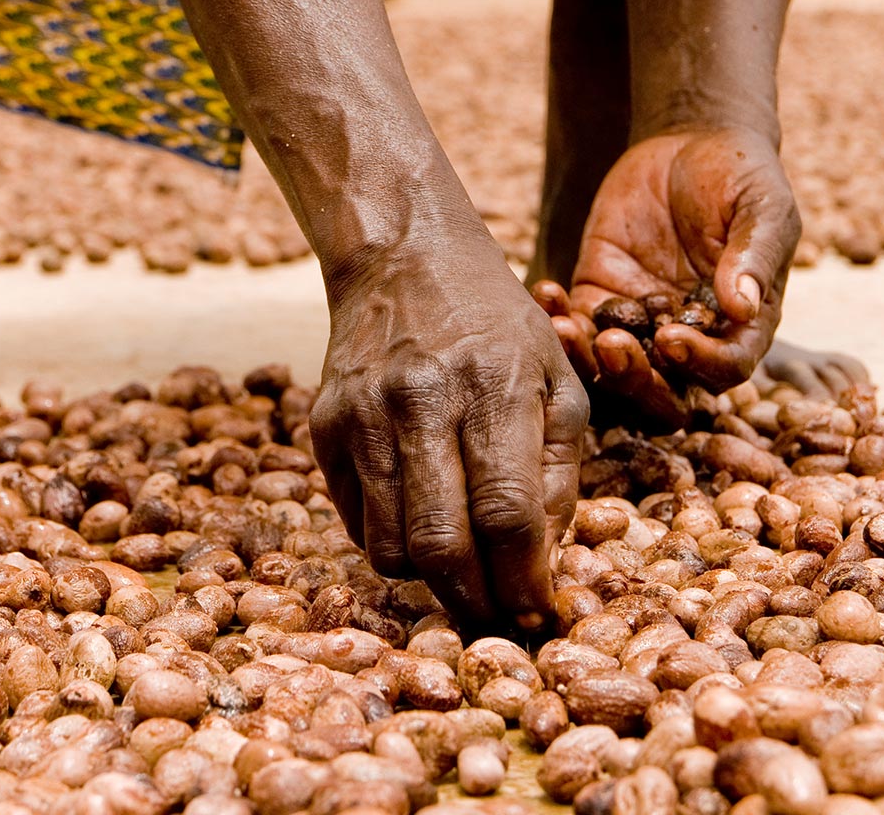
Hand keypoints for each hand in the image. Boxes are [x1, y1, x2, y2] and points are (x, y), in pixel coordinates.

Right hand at [310, 223, 587, 628]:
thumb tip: (546, 563)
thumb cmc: (496, 323)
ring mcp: (363, 416)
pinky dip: (392, 543)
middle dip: (476, 605)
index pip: (508, 516)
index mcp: (493, 387)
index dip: (526, 584)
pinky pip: (356, 524)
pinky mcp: (324, 426)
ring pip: (390, 548)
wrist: (403, 257)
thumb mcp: (556, 377)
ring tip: (463, 571)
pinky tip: (420, 520)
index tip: (541, 618)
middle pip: (442, 545)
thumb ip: (559, 470)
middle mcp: (421, 401)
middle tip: (500, 625)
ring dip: (431, 581)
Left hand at [552, 127, 799, 425]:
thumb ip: (755, 255)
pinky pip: (575, 325)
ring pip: (612, 369)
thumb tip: (744, 306)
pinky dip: (556, 318)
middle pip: (664, 389)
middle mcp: (692, 335)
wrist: (689, 145)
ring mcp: (641, 321)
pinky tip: (544, 292)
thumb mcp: (762, 207)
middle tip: (612, 345)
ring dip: (587, 360)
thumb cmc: (740, 177)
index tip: (672, 339)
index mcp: (741, 325)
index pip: (727, 368)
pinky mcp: (601, 295)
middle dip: (635, 379)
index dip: (701, 364)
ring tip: (567, 327)